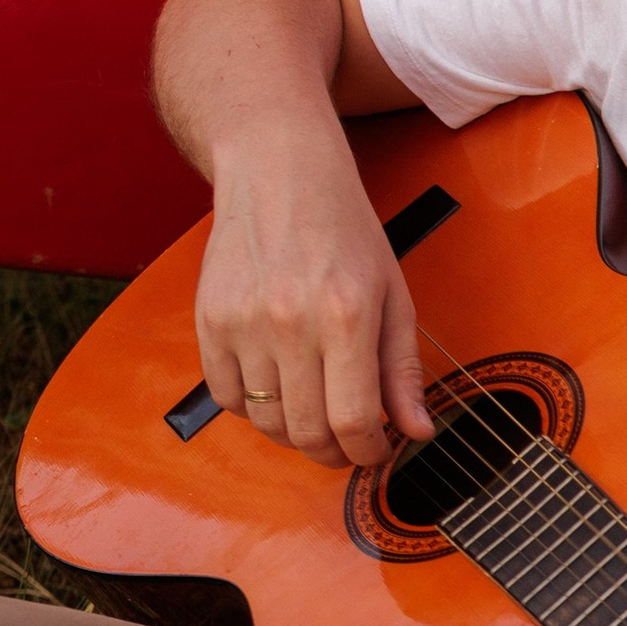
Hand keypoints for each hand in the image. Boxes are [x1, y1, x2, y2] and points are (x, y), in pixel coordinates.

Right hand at [193, 125, 433, 469]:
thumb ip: (403, 369)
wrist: (278, 172)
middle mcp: (291, 322)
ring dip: (294, 434)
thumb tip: (417, 431)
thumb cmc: (344, 231)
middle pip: (307, 432)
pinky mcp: (209, 319)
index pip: (354, 422)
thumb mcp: (393, 295)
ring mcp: (243, 322)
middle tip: (347, 443)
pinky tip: (278, 389)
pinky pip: (227, 398)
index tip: (376, 451)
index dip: (368, 453)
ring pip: (266, 422)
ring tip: (314, 415)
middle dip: (333, 453)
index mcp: (346, 316)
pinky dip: (253, 409)